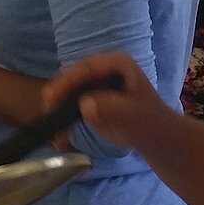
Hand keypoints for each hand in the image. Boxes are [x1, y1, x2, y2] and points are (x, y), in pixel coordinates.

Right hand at [43, 53, 173, 153]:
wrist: (156, 137)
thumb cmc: (149, 122)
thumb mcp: (134, 115)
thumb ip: (112, 109)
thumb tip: (85, 105)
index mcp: (116, 64)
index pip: (87, 67)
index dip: (67, 80)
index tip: (52, 96)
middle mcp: (102, 70)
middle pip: (73, 79)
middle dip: (58, 98)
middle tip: (47, 114)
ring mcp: (95, 86)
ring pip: (68, 95)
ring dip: (58, 113)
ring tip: (53, 133)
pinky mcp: (90, 102)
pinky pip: (71, 110)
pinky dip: (64, 124)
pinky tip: (61, 140)